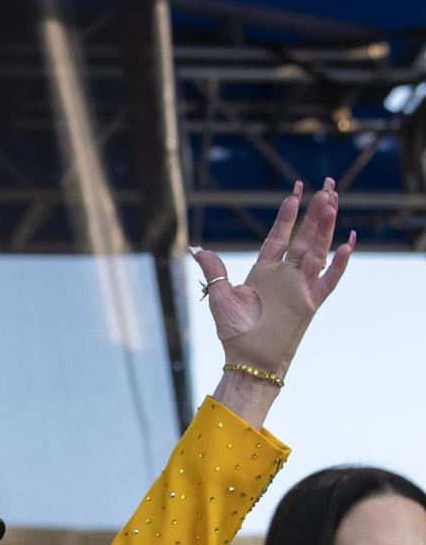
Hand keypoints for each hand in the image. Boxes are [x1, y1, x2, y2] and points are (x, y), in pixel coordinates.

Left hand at [193, 178, 355, 378]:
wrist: (246, 358)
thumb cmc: (233, 330)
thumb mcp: (219, 294)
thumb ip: (214, 270)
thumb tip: (197, 249)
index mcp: (264, 271)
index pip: (280, 235)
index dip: (288, 213)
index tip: (296, 190)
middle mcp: (285, 276)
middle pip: (304, 237)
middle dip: (314, 211)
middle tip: (327, 186)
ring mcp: (299, 288)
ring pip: (318, 250)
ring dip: (325, 227)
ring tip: (332, 202)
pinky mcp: (310, 303)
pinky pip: (328, 280)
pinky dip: (338, 263)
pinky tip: (347, 243)